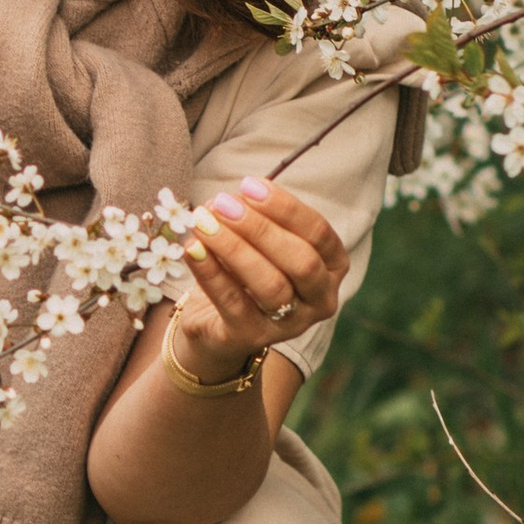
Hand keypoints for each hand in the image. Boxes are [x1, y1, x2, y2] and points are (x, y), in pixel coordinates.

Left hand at [172, 176, 345, 377]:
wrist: (218, 323)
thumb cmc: (246, 270)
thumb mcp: (259, 241)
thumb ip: (254, 219)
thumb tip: (230, 199)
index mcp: (332, 266)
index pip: (318, 233)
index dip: (285, 207)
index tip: (249, 185)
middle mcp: (320, 299)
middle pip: (300, 261)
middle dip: (260, 228)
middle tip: (223, 204)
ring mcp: (290, 324)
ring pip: (270, 285)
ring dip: (233, 248)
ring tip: (203, 223)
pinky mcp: (252, 337)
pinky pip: (233, 303)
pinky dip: (210, 272)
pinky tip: (192, 248)